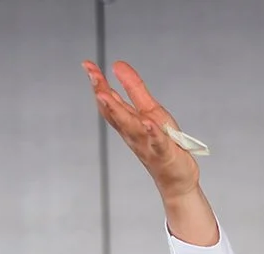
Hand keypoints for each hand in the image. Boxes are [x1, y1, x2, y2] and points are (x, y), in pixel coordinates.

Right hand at [83, 60, 199, 199]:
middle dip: (102, 94)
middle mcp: (132, 133)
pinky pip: (157, 142)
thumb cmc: (162, 144)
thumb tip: (118, 65)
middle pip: (114, 113)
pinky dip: (151, 133)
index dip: (98, 83)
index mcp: (128, 122)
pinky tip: (147, 123)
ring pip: (130, 126)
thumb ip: (134, 89)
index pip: (109, 101)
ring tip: (105, 95)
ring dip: (117, 111)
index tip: (87, 64)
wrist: (176, 178)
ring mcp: (146, 144)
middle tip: (92, 76)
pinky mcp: (164, 153)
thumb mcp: (150, 111)